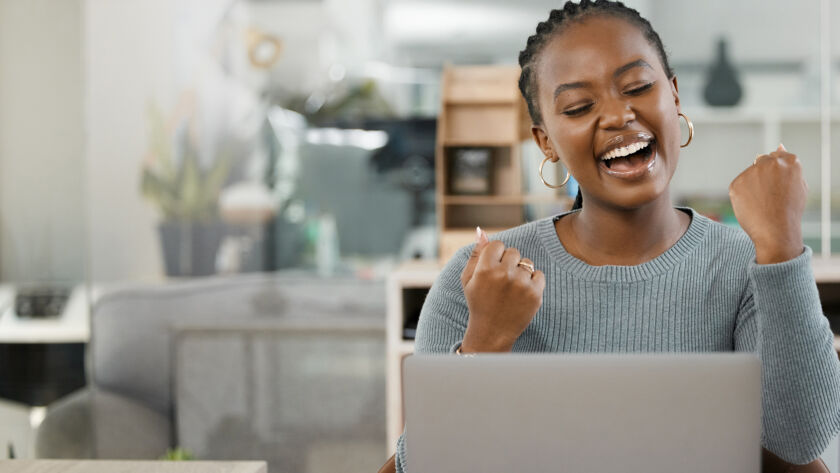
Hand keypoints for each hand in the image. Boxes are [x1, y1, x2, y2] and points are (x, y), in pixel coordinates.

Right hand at [459, 227, 545, 352]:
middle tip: (501, 282)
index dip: (496, 256)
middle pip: (514, 252)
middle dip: (509, 263)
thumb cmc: (479, 302)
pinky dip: (533, 282)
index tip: (493, 270)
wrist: (492, 332)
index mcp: (485, 269)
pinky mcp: (535, 294)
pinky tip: (521, 294)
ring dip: (521, 272)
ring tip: (511, 289)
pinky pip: (539, 274)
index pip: (498, 244)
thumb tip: (481, 231)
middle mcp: (504, 274)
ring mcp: (521, 284)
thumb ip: (475, 254)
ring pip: (527, 263)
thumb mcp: (469, 279)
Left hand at [729, 144, 806, 263]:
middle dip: (764, 175)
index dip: (777, 173)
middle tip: (770, 196)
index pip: (778, 156)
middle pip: (762, 161)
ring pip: (749, 174)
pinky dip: (743, 194)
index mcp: (790, 161)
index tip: (778, 185)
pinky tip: (752, 205)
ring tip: (763, 204)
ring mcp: (751, 172)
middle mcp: (770, 163)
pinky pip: (739, 185)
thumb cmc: (790, 210)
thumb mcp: (798, 184)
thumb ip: (788, 164)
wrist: (776, 231)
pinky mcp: (736, 183)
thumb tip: (779, 145)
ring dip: (753, 185)